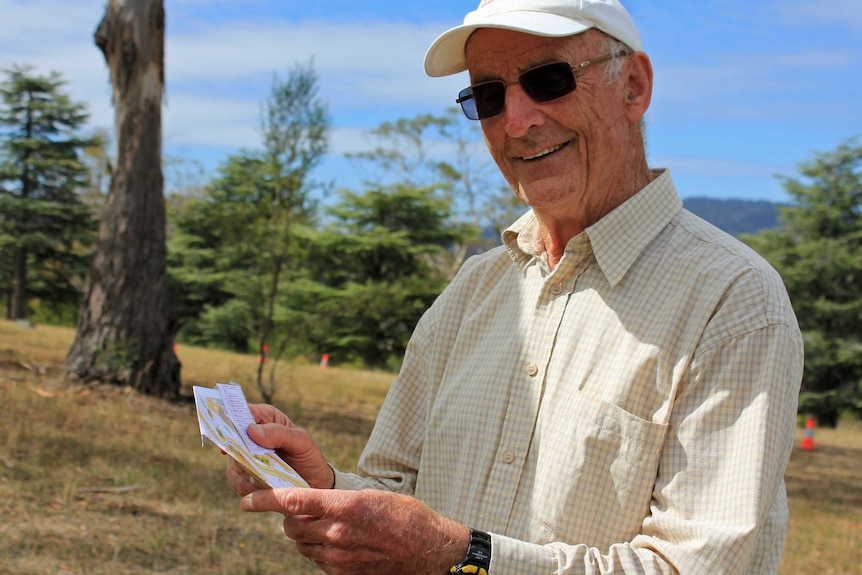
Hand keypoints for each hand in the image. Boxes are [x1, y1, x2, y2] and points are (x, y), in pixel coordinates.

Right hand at [225, 403, 334, 492]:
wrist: (314, 484)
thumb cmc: (309, 457)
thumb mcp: (302, 442)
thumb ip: (280, 434)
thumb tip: (252, 430)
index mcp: (267, 418)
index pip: (244, 411)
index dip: (234, 420)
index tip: (234, 434)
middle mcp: (252, 435)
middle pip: (232, 438)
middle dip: (241, 451)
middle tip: (254, 462)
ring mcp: (245, 456)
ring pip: (233, 462)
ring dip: (246, 472)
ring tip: (265, 478)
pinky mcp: (243, 476)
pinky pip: (236, 480)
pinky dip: (247, 486)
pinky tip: (262, 487)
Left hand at [241, 488, 469, 574]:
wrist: (430, 551)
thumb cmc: (406, 516)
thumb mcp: (372, 497)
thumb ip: (337, 500)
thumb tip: (308, 502)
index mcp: (345, 506)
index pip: (293, 500)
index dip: (265, 499)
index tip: (247, 499)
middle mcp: (338, 533)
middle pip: (291, 524)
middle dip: (288, 516)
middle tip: (299, 508)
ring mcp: (339, 558)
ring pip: (301, 544)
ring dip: (303, 534)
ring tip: (324, 525)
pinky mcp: (342, 574)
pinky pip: (316, 561)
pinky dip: (317, 550)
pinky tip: (336, 543)